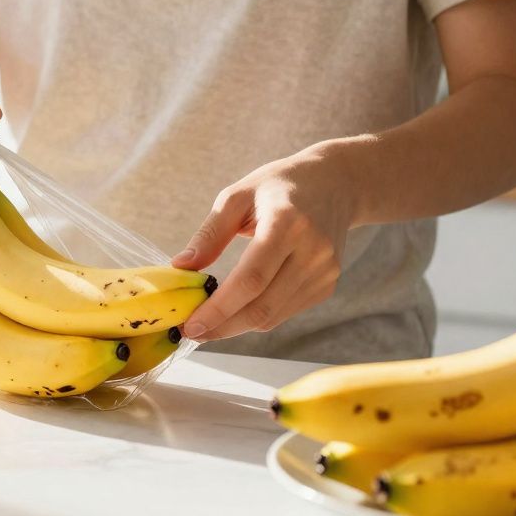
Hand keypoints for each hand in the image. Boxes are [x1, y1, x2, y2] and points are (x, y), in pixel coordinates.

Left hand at [172, 145, 352, 341]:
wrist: (334, 184)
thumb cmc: (277, 186)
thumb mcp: (236, 196)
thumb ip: (210, 234)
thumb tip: (181, 267)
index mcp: (287, 223)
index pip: (250, 279)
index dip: (219, 308)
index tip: (189, 324)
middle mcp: (312, 250)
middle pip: (262, 306)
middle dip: (222, 326)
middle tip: (192, 331)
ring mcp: (325, 270)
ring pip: (273, 316)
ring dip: (237, 326)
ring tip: (208, 323)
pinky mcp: (328, 284)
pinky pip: (286, 312)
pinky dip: (257, 316)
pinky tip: (237, 310)